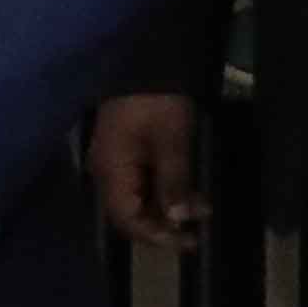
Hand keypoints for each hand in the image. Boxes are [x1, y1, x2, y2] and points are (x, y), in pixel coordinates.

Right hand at [85, 94, 206, 250]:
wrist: (145, 62)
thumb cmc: (158, 102)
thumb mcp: (172, 142)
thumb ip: (174, 183)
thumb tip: (179, 220)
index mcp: (111, 172)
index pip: (127, 219)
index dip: (155, 235)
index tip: (186, 244)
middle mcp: (106, 173)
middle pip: (129, 213)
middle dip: (162, 226)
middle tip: (196, 234)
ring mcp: (113, 163)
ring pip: (137, 200)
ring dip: (167, 209)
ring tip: (202, 211)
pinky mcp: (125, 153)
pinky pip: (141, 183)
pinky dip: (164, 193)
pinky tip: (189, 194)